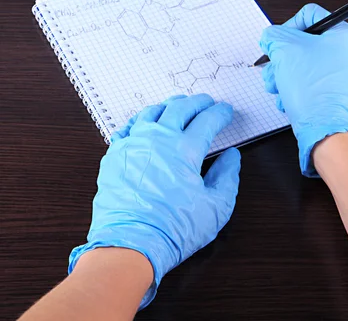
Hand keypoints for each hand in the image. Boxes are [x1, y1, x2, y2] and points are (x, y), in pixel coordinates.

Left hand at [68, 94, 240, 308]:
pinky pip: (128, 127)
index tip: (226, 111)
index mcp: (184, 150)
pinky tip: (145, 121)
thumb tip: (231, 157)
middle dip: (197, 102)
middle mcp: (158, 139)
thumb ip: (227, 177)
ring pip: (152, 112)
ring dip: (169, 105)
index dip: (220, 114)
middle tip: (206, 101)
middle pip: (180, 108)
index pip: (207, 121)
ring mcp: (134, 143)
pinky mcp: (115, 154)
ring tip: (178, 105)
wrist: (130, 245)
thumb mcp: (215, 208)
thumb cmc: (173, 229)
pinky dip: (141, 119)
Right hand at [260, 3, 347, 176]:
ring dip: (286, 75)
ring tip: (277, 88)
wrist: (327, 132)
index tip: (276, 42)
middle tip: (273, 69)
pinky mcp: (342, 95)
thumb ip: (274, 35)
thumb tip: (271, 36)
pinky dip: (297, 89)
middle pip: (307, 44)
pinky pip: (314, 83)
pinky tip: (288, 99)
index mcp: (344, 35)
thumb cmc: (313, 92)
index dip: (287, 26)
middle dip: (283, 58)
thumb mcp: (284, 50)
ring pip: (307, 65)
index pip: (311, 15)